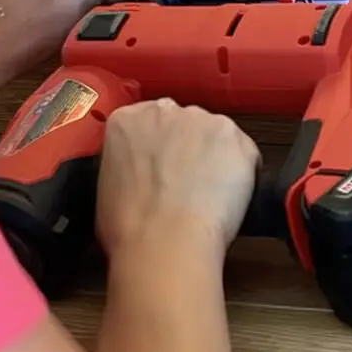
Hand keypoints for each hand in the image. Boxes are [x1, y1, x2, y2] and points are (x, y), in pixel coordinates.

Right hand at [96, 100, 259, 259]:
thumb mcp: (107, 185)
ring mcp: (204, 121)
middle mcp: (166, 110)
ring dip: (216, 160)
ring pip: (217, 137)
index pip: (150, 123)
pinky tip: (226, 201)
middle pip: (185, 125)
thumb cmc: (129, 225)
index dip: (160, 150)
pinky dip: (242, 175)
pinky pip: (244, 155)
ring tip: (208, 197)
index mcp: (128, 120)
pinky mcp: (237, 139)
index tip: (164, 168)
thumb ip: (127, 164)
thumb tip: (139, 175)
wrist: (163, 241)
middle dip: (188, 149)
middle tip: (186, 185)